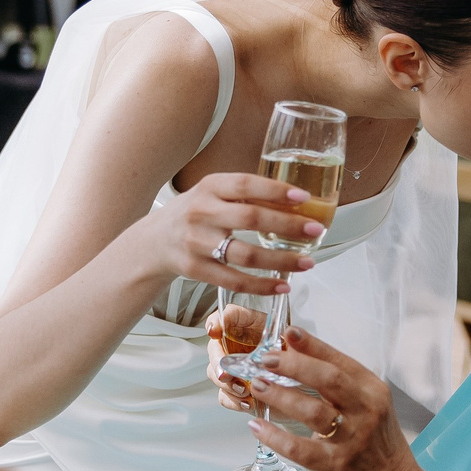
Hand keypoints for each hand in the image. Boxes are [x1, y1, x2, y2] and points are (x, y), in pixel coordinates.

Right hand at [151, 172, 322, 298]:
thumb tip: (296, 204)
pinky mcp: (195, 269)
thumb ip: (244, 195)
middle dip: (287, 225)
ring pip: (245, 254)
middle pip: (250, 218)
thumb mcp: (212, 194)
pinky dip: (261, 286)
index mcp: (209, 187)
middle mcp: (201, 212)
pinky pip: (233, 280)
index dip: (276, 190)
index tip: (304, 198)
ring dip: (281, 260)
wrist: (154, 241)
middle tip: (315, 230)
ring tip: (307, 262)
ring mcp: (196, 243)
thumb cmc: (195, 214)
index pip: (245, 185)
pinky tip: (282, 285)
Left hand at [216, 326, 436, 470]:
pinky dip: (275, 437)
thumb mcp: (364, 403)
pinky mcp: (336, 465)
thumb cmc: (372, 438)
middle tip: (265, 360)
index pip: (339, 361)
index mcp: (371, 389)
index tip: (288, 333)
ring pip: (313, 411)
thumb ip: (336, 381)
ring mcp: (351, 439)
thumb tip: (293, 351)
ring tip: (258, 386)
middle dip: (293, 365)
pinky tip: (257, 426)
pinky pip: (300, 449)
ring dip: (281, 395)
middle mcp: (365, 411)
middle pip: (328, 379)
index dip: (312, 345)